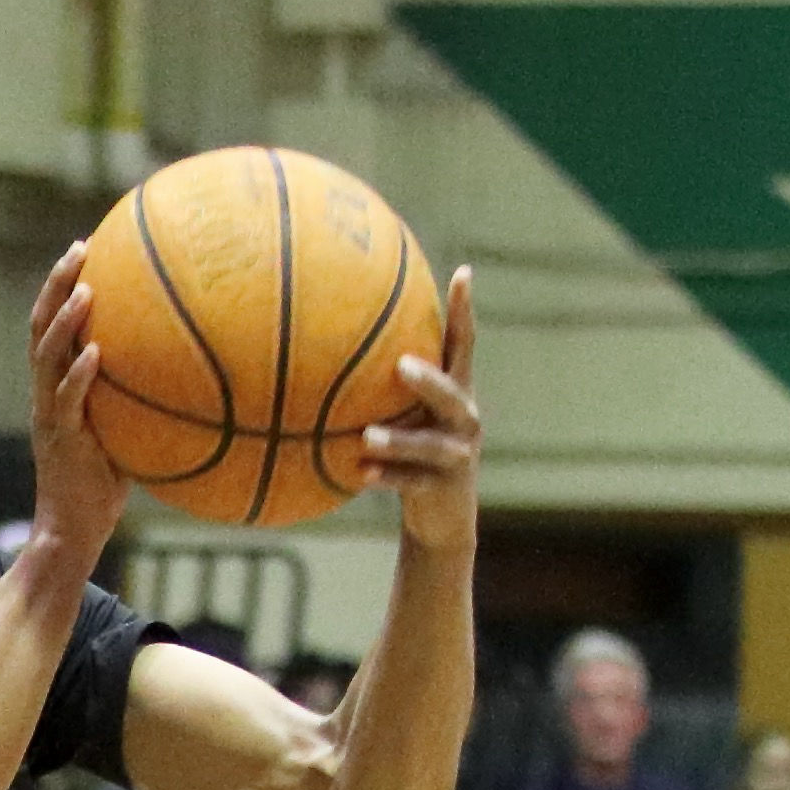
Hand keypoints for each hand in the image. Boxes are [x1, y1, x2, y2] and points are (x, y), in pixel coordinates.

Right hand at [19, 244, 129, 566]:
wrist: (72, 531)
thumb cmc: (104, 487)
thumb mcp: (126, 432)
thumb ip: (143, 399)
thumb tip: (197, 373)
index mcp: (57, 388)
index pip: (52, 327)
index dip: (62, 287)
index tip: (85, 249)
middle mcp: (46, 394)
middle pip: (41, 327)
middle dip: (56, 285)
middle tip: (79, 247)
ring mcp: (49, 415)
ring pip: (46, 357)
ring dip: (64, 322)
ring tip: (85, 291)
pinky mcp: (59, 440)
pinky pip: (67, 400)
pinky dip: (79, 374)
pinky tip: (97, 353)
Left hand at [360, 268, 482, 553]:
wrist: (439, 516)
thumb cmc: (412, 454)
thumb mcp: (403, 415)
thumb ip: (382, 385)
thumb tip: (324, 344)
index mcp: (456, 393)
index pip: (463, 345)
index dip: (465, 311)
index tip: (464, 272)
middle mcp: (464, 419)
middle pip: (452, 394)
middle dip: (428, 380)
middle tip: (399, 365)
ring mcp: (457, 455)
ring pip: (431, 445)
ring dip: (399, 440)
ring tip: (366, 438)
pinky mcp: (444, 489)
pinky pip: (413, 483)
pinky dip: (387, 478)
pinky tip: (360, 475)